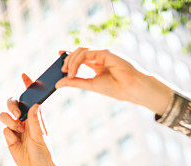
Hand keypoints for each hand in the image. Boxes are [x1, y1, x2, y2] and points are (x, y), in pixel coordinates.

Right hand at [0, 73, 55, 165]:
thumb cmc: (44, 152)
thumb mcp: (40, 136)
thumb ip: (35, 121)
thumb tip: (36, 104)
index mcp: (34, 116)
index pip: (29, 98)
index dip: (27, 86)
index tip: (24, 75)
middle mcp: (24, 120)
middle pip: (11, 103)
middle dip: (11, 106)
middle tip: (17, 114)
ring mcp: (15, 128)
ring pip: (4, 116)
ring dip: (10, 121)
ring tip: (18, 131)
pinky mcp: (9, 138)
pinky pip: (4, 130)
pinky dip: (10, 135)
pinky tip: (16, 142)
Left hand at [55, 47, 171, 112]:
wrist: (132, 89)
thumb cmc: (116, 88)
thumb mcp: (91, 85)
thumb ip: (75, 82)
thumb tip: (59, 83)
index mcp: (98, 64)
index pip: (80, 56)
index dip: (68, 54)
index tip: (58, 56)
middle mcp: (99, 57)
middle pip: (78, 52)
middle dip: (67, 60)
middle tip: (61, 71)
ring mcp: (102, 53)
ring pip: (80, 51)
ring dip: (71, 61)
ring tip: (67, 74)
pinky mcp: (105, 52)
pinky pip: (86, 53)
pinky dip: (77, 62)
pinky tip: (73, 71)